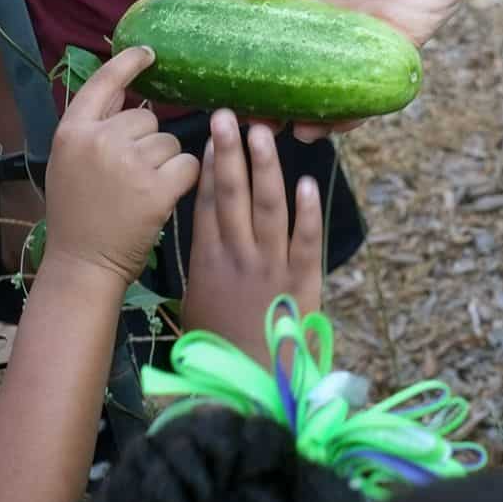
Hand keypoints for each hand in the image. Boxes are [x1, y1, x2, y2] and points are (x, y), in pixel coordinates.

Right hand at [43, 47, 200, 285]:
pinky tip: (163, 198)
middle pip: (146, 119)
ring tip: (140, 193)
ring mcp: (128, 164)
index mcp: (71, 132)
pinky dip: (182, 180)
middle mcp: (99, 141)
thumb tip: (126, 87)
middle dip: (146, 143)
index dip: (128, 64)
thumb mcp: (68, 162)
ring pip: (169, 143)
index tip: (148, 54)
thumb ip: (92, 127)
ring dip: (164, 165)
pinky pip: (186, 165)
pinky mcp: (156, 188)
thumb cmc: (77, 216)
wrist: (82, 265)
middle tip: (128, 178)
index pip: (102, 82)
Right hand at [182, 111, 322, 364]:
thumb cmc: (219, 351)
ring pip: (268, 206)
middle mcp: (239, 256)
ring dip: (265, 166)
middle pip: (234, 194)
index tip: (210, 137)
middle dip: (231, 152)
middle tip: (227, 114)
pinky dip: (307, 211)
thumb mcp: (195, 307)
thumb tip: (200, 240)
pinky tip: (306, 182)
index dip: (211, 168)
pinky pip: (306, 239)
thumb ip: (199, 271)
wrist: (252, 386)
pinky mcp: (303, 280)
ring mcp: (272, 265)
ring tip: (261, 132)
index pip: (208, 204)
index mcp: (208, 262)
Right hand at [243, 0, 491, 137]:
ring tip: (296, 131)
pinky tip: (335, 127)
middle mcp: (327, 24)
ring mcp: (359, 44)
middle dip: (272, 98)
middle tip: (253, 121)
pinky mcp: (392, 56)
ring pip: (327, 88)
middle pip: (292, 69)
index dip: (242, 56)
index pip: (265, 31)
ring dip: (309, 113)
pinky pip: (367, 93)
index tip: (219, 80)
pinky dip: (351, 113)